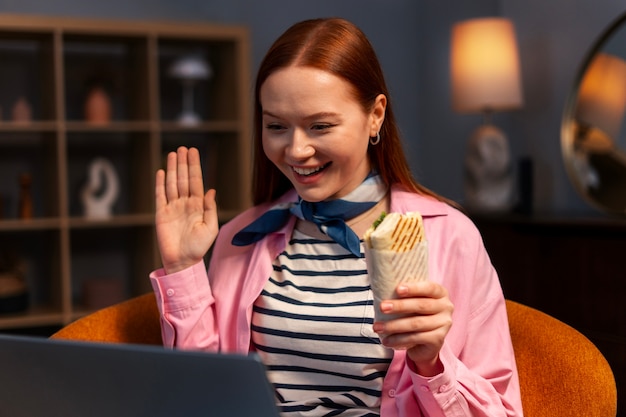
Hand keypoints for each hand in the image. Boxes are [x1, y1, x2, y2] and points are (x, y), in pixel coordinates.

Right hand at [155, 147, 218, 273]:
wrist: (183, 262)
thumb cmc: (199, 247)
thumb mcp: (211, 228)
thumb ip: (211, 209)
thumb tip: (211, 190)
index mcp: (198, 205)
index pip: (195, 181)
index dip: (194, 166)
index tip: (193, 152)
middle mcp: (185, 203)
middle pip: (183, 179)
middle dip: (183, 163)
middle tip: (183, 148)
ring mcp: (172, 207)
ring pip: (171, 184)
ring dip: (171, 169)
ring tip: (173, 154)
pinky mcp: (161, 214)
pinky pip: (160, 196)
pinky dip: (159, 184)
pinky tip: (160, 172)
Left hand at [373, 281, 453, 376]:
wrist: (424, 344)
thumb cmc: (414, 315)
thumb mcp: (412, 302)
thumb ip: (404, 294)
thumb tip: (381, 286)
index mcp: (440, 293)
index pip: (429, 288)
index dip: (414, 288)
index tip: (397, 289)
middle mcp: (446, 307)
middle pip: (421, 305)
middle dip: (399, 306)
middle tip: (382, 307)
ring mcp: (444, 324)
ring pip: (416, 323)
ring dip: (394, 325)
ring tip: (377, 327)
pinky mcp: (439, 339)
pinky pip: (417, 338)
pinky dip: (399, 339)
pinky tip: (386, 340)